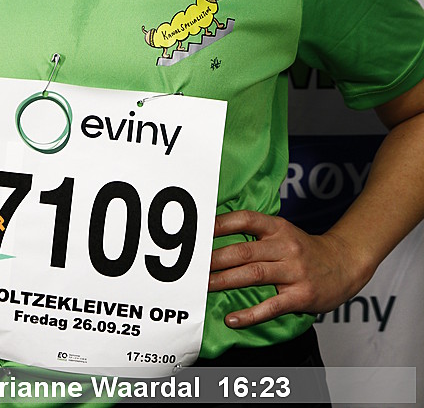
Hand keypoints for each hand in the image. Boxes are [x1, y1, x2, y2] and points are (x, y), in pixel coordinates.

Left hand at [209, 210, 371, 328]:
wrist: (345, 264)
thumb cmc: (305, 250)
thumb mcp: (284, 233)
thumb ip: (257, 233)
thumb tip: (217, 232)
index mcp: (278, 228)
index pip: (246, 219)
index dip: (222, 223)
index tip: (200, 229)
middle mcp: (285, 246)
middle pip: (244, 250)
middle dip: (215, 258)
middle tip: (193, 266)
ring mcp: (294, 271)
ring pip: (253, 274)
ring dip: (225, 281)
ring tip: (204, 286)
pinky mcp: (301, 295)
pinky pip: (272, 306)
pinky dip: (250, 314)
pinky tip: (232, 319)